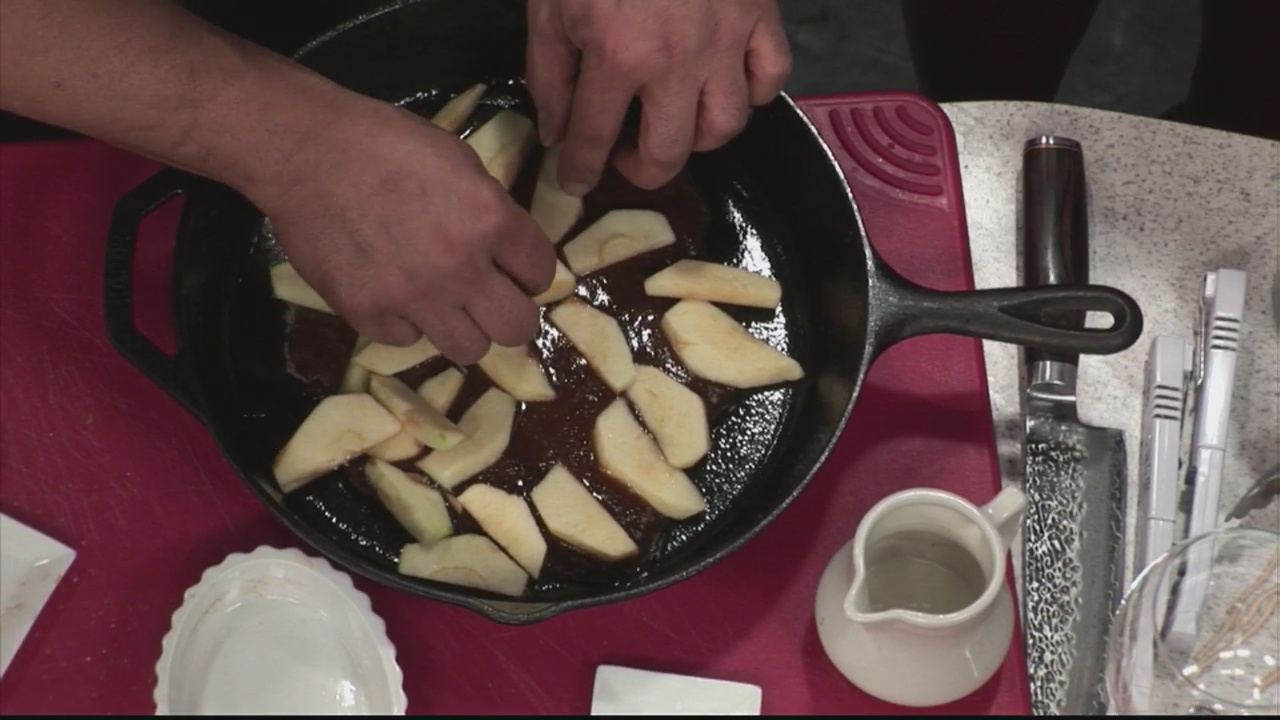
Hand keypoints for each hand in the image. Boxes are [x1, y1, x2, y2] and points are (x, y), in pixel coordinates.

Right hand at [255, 97, 555, 364]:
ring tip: (445, 305)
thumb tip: (505, 246)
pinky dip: (406, 322)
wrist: (304, 150)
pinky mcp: (368, 314)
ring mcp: (412, 298)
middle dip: (510, 313)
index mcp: (488, 219)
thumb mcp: (458, 159)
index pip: (542, 272)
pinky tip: (394, 293)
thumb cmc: (383, 142)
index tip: (516, 269)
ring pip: (469, 350)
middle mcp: (459, 268)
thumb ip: (489, 208)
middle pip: (517, 328)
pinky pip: (408, 340)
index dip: (530, 271)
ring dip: (463, 328)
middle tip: (491, 299)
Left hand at [527, 0, 790, 193]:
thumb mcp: (549, 6)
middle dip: (642, 170)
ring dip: (696, 139)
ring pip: (726, 126)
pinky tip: (726, 87)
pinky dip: (752, 94)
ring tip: (674, 124)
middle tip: (626, 159)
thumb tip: (554, 131)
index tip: (575, 181)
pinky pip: (770, 78)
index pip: (593, 139)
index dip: (580, 170)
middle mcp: (677, 63)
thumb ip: (550, 73)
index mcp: (618, 57)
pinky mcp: (760, 16)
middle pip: (669, 153)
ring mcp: (725, 42)